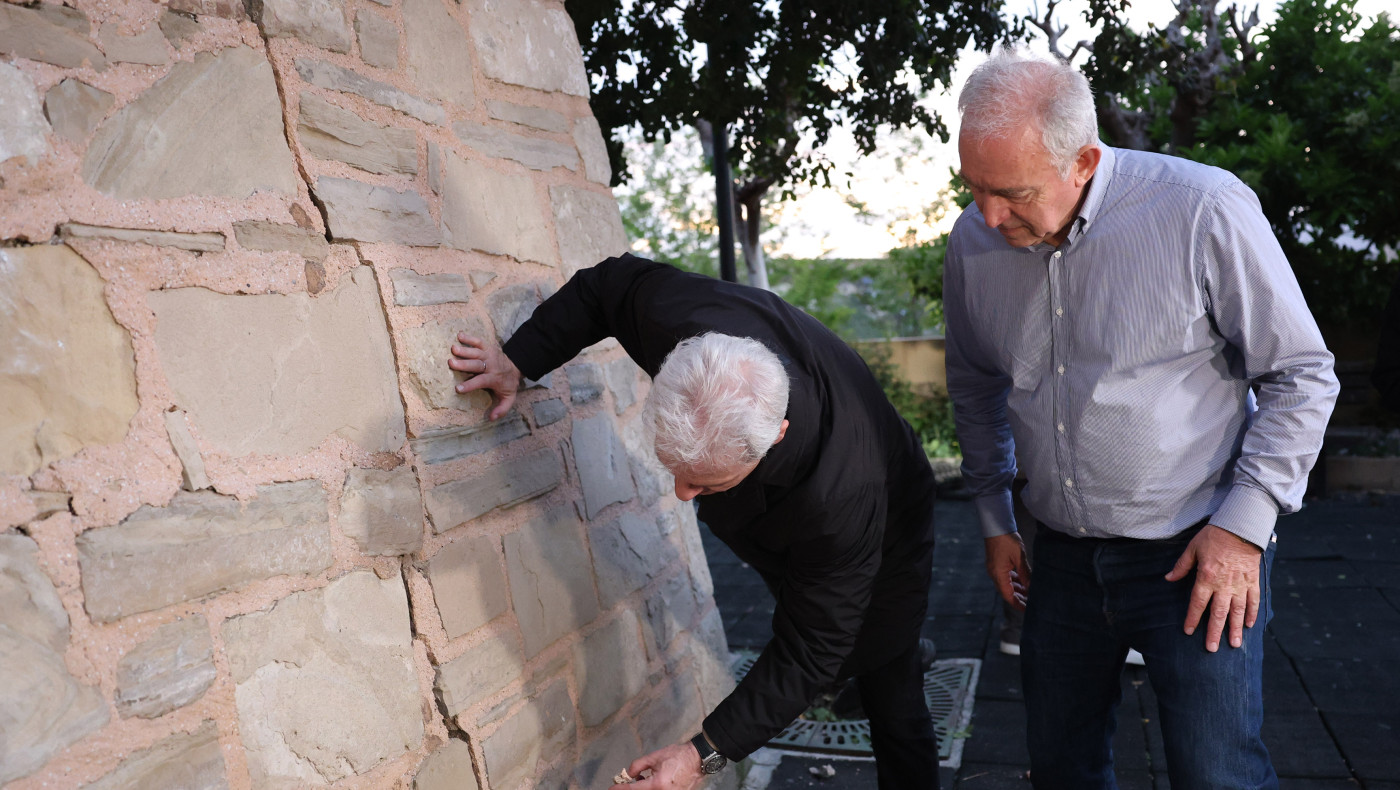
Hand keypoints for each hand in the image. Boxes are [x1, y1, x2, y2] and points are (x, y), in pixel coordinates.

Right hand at [448, 333, 521, 419]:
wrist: (516, 367)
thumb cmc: (508, 384)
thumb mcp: (509, 398)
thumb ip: (501, 409)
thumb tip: (491, 418)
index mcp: (494, 378)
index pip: (481, 381)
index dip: (470, 385)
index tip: (458, 389)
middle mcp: (491, 365)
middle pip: (477, 364)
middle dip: (464, 364)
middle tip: (451, 363)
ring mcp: (489, 354)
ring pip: (476, 352)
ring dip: (465, 350)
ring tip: (453, 348)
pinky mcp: (488, 347)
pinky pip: (479, 341)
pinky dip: (470, 338)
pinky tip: (460, 335)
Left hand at [610, 743, 703, 789]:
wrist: (697, 760)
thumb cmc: (678, 756)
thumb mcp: (655, 757)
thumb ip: (638, 766)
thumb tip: (629, 775)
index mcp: (658, 784)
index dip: (620, 789)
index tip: (611, 789)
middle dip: (631, 789)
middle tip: (625, 783)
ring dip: (642, 789)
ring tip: (640, 780)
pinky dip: (651, 789)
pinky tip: (649, 783)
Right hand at [984, 533, 1029, 610]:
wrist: (996, 525)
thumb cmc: (1007, 540)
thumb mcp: (1019, 558)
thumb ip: (1026, 574)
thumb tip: (1032, 588)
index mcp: (998, 574)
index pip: (1008, 595)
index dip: (1018, 604)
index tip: (1028, 609)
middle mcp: (994, 574)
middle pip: (1006, 591)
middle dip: (1019, 598)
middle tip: (1032, 602)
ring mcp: (994, 569)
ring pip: (1006, 584)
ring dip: (1017, 589)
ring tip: (1030, 592)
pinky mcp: (996, 564)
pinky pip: (1005, 577)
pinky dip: (1014, 581)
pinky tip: (1023, 581)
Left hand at [1165, 524, 1263, 650]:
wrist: (1241, 527)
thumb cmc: (1214, 536)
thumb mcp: (1192, 548)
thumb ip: (1181, 566)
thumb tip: (1168, 579)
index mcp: (1206, 577)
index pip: (1198, 603)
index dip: (1193, 618)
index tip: (1189, 632)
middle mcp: (1224, 585)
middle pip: (1218, 613)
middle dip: (1215, 632)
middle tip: (1212, 649)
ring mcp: (1240, 584)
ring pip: (1238, 611)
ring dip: (1235, 629)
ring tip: (1234, 644)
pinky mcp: (1253, 581)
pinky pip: (1253, 601)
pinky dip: (1252, 613)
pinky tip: (1250, 625)